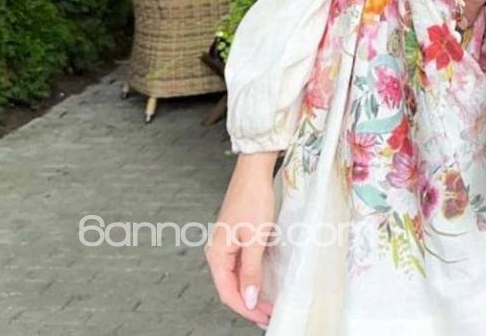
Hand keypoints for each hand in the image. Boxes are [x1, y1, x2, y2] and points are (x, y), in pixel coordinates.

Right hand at [204, 154, 277, 327]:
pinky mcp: (237, 236)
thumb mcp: (255, 238)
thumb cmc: (253, 197)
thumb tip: (248, 298)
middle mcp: (218, 250)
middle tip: (268, 314)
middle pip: (231, 286)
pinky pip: (242, 263)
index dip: (245, 308)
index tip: (263, 317)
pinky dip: (253, 275)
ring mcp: (227, 243)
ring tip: (268, 302)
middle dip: (249, 303)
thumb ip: (251, 270)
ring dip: (252, 290)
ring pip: (237, 275)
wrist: (254, 169)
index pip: (228, 291)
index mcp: (217, 253)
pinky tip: (264, 280)